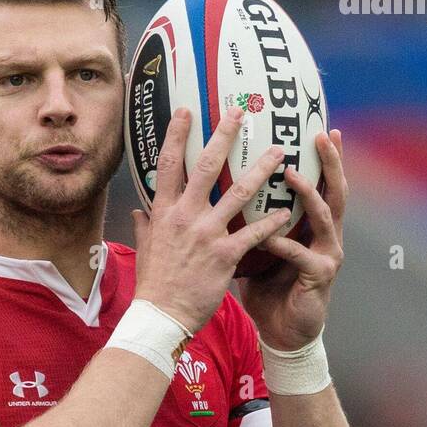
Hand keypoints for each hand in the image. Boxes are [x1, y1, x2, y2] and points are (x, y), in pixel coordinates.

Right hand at [132, 105, 296, 333]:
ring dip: (262, 170)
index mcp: (164, 213)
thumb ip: (145, 226)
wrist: (162, 316)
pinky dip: (273, 222)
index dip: (176, 135)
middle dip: (224, 136)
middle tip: (241, 113)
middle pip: (207, 167)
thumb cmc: (154, 285)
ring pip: (239, 193)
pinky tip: (288, 212)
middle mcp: (186, 217)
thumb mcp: (146, 250)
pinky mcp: (226, 255)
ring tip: (280, 153)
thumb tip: (138, 211)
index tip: (187, 111)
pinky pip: (254, 233)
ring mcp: (207, 234)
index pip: (168, 164)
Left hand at [237, 129, 346, 351]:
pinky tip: (270, 236)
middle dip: (331, 162)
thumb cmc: (269, 289)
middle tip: (322, 135)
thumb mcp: (257, 248)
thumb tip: (215, 195)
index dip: (324, 158)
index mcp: (312, 227)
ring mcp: (327, 255)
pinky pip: (301, 255)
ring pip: (325, 216)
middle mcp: (326, 236)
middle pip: (336, 190)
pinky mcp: (319, 276)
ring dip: (309, 194)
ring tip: (291, 175)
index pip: (321, 184)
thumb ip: (249, 221)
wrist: (282, 333)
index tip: (319, 127)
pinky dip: (285, 243)